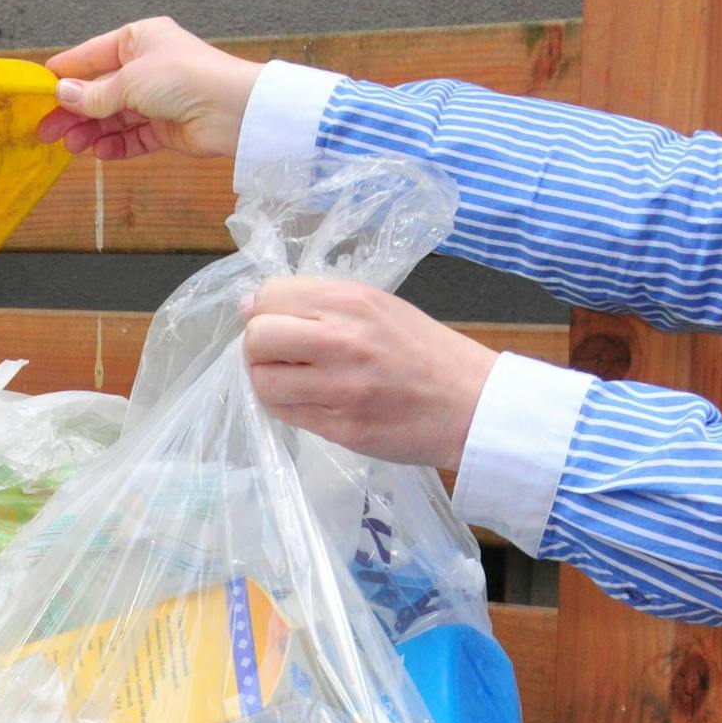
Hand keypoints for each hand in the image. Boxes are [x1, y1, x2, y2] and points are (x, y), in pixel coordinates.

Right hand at [37, 18, 264, 159]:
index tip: (39, 89)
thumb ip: (94, 94)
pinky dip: (115, 145)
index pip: (92, 56)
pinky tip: (98, 151)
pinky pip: (132, 137)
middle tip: (47, 129)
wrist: (233, 111)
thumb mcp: (130, 80)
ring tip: (71, 145)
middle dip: (74, 111)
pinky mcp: (166, 127)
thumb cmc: (189, 77)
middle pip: (100, 91)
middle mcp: (147, 67)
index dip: (65, 73)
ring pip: (114, 117)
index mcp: (139, 40)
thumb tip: (63, 95)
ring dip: (91, 131)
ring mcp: (156, 98)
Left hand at [242, 279, 498, 470]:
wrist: (472, 403)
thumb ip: (317, 304)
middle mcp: (341, 338)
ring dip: (269, 383)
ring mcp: (340, 386)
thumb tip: (249, 306)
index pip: (268, 296)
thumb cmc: (425, 352)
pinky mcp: (340, 426)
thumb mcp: (377, 307)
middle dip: (258, 350)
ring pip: (263, 381)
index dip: (264, 313)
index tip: (279, 326)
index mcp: (350, 300)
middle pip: (257, 337)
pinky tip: (309, 402)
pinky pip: (284, 414)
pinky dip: (286, 408)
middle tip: (280, 358)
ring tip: (294, 383)